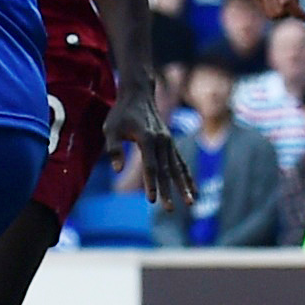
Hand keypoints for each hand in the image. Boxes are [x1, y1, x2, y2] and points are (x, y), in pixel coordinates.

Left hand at [107, 95, 194, 211]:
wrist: (138, 95)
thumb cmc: (121, 114)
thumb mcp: (111, 129)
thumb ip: (114, 148)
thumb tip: (116, 169)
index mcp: (147, 138)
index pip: (150, 165)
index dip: (150, 183)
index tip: (152, 200)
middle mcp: (162, 141)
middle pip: (166, 170)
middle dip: (168, 191)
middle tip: (169, 209)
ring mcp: (169, 142)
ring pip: (177, 168)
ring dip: (184, 186)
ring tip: (191, 203)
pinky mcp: (170, 144)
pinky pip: (181, 163)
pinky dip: (188, 177)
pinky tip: (193, 191)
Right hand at [249, 0, 304, 20]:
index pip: (287, 1)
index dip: (297, 12)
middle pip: (279, 11)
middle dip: (291, 13)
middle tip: (297, 2)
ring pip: (272, 15)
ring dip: (283, 13)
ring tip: (288, 1)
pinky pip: (267, 13)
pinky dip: (276, 11)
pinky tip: (280, 1)